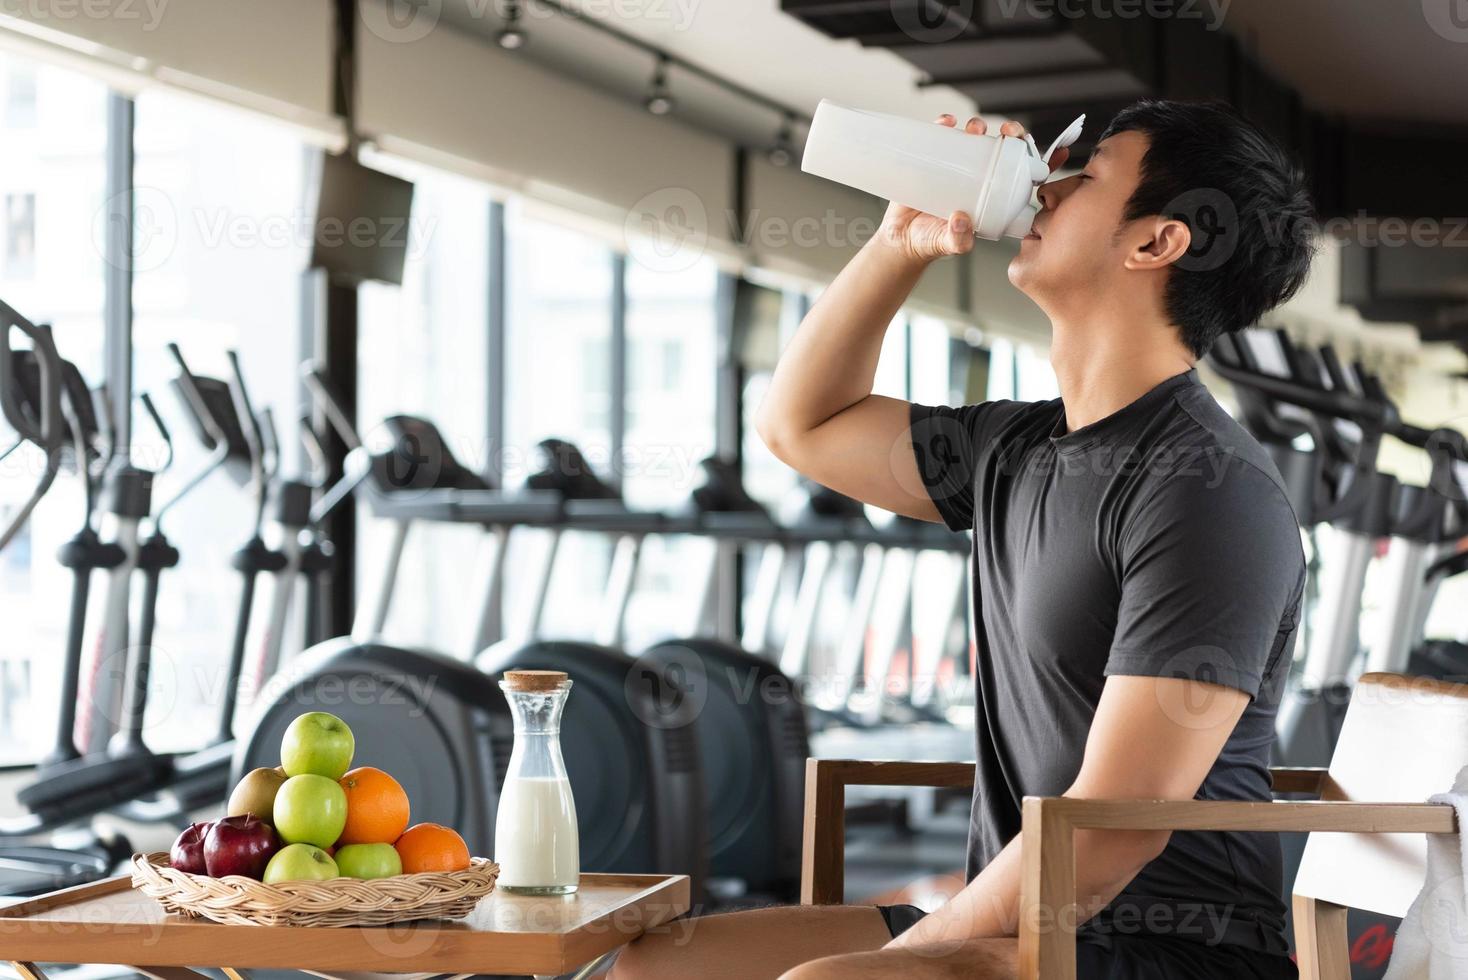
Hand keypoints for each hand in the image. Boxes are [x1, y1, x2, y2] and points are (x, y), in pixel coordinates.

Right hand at [876, 114, 1069, 262]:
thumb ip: (958, 239)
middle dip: (1010, 133)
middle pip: (1001, 149)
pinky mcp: (933, 160)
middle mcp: (977, 179)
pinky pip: (941, 137)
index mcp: (991, 198)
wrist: (899, 238)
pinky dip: (945, 124)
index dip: (1031, 157)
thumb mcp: (950, 244)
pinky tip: (946, 122)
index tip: (1038, 149)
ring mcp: (955, 168)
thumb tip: (961, 219)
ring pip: (973, 138)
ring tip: (974, 129)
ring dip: (978, 126)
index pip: (1018, 173)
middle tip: (1006, 133)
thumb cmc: (930, 242)